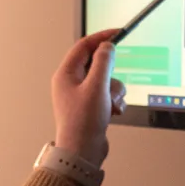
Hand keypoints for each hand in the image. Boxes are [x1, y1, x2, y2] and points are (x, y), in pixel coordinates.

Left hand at [52, 29, 127, 165]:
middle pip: (97, 64)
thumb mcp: (97, 87)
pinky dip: (114, 101)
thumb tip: (107, 47)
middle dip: (110, 74)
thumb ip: (104, 62)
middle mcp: (71, 83)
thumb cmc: (84, 121)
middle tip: (112, 83)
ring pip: (106, 80)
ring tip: (111, 105)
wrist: (82, 152)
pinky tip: (114, 112)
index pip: (84, 46)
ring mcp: (81, 95)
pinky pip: (108, 94)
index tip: (118, 33)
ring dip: (115, 91)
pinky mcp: (91, 107)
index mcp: (66, 74)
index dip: (101, 37)